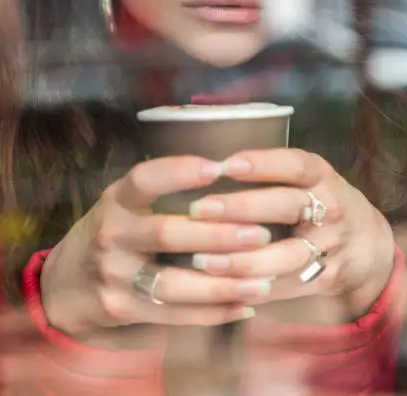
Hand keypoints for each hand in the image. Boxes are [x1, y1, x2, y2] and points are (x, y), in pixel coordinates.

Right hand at [40, 156, 273, 338]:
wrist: (67, 284)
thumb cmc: (112, 232)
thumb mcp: (124, 203)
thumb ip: (161, 190)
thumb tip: (226, 172)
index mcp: (116, 200)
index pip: (145, 179)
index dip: (180, 172)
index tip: (219, 168)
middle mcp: (113, 235)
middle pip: (168, 234)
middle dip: (218, 235)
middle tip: (263, 234)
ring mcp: (115, 275)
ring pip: (174, 283)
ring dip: (223, 284)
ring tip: (263, 281)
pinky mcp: (123, 308)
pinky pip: (174, 314)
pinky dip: (212, 313)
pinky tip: (245, 307)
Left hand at [188, 149, 394, 317]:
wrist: (366, 245)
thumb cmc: (320, 201)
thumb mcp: (308, 178)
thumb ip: (271, 172)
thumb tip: (208, 169)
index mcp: (321, 176)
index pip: (295, 165)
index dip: (262, 164)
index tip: (226, 165)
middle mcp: (329, 207)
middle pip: (285, 205)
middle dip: (240, 208)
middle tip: (199, 210)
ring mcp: (329, 245)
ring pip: (285, 255)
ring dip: (242, 259)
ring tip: (202, 259)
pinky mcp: (325, 278)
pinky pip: (286, 286)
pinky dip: (252, 288)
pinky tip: (220, 287)